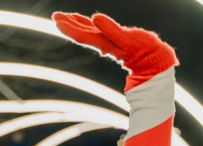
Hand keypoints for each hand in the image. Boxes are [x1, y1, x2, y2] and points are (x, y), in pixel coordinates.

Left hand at [52, 12, 176, 90]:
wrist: (156, 64)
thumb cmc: (146, 52)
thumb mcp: (128, 39)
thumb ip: (111, 29)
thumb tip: (94, 18)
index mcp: (104, 43)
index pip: (81, 34)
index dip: (69, 27)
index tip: (57, 19)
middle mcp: (103, 43)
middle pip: (81, 32)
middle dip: (68, 24)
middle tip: (56, 15)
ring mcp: (109, 41)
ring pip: (88, 31)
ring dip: (76, 23)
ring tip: (64, 16)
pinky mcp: (117, 40)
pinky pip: (98, 31)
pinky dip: (89, 25)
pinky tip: (87, 21)